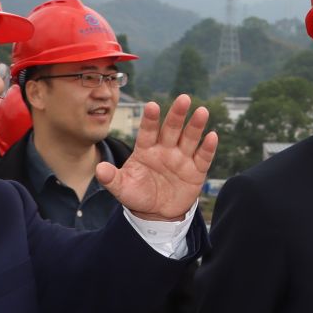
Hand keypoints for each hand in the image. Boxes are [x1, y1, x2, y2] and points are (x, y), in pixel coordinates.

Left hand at [96, 95, 216, 220]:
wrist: (157, 213)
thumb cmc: (138, 195)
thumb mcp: (122, 188)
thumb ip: (111, 179)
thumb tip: (99, 169)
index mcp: (146, 149)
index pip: (148, 131)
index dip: (150, 119)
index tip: (152, 106)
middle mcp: (165, 149)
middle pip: (172, 129)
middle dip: (177, 114)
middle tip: (183, 99)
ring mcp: (182, 158)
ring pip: (190, 138)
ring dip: (196, 125)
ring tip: (202, 111)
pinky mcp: (196, 170)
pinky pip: (203, 157)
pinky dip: (208, 147)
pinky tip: (212, 136)